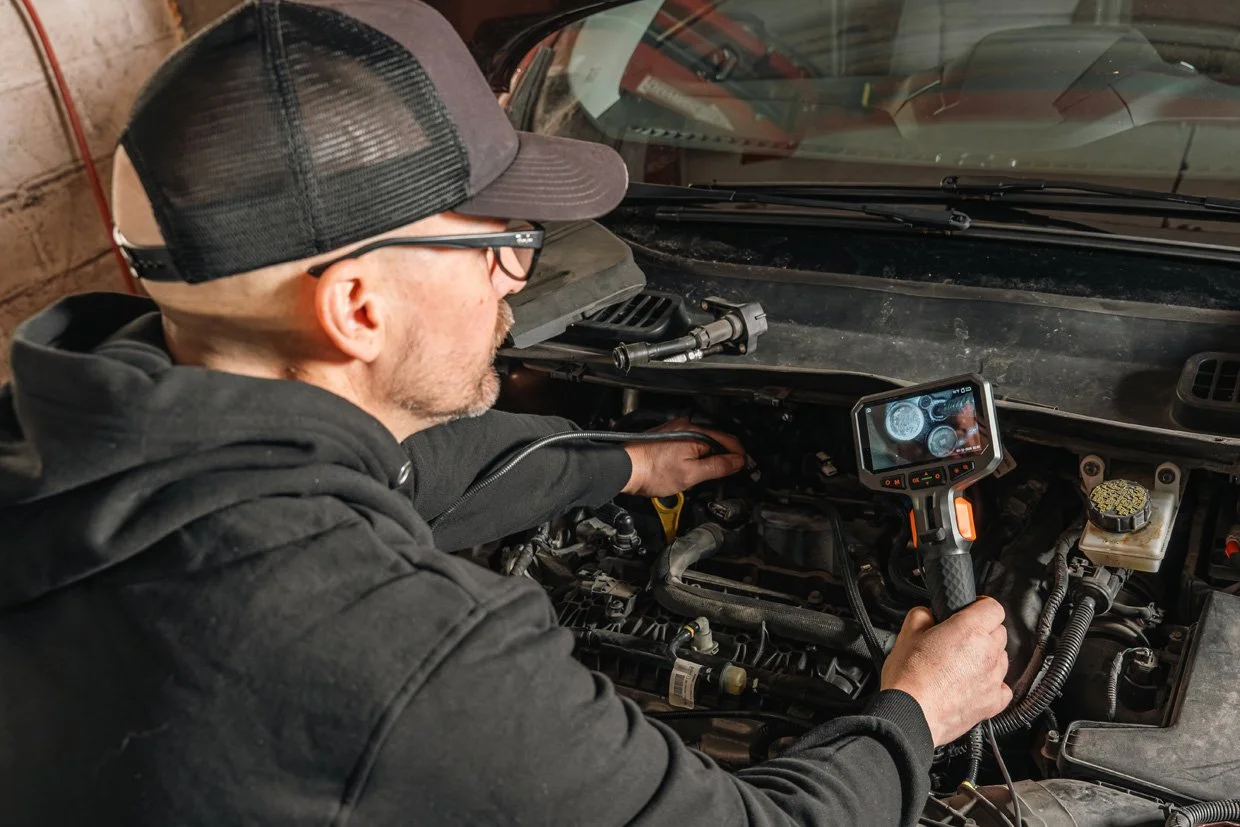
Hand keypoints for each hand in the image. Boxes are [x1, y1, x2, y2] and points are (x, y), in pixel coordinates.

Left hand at [622, 418, 745, 497]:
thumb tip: (737, 462)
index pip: (728, 440)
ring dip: (714, 455)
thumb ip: (717, 466)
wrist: (625, 469)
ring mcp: (676, 431)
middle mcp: (686, 426)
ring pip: (704, 442)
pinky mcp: (669, 438)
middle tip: (734, 471)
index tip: (745, 467)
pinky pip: (692, 443)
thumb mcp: (691, 474)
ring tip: (718, 471)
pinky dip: (700, 454)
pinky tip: (699, 466)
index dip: (739, 455)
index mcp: (694, 432)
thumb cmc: (652, 472)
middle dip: (728, 455)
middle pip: (717, 440)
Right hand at [881, 598, 1011, 746]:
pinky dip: (992, 683)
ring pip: (1002, 658)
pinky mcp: (993, 703)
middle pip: (999, 632)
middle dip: (983, 631)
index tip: (971, 610)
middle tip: (960, 637)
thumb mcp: (906, 633)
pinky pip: (1003, 686)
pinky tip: (974, 683)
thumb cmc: (909, 678)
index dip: (981, 605)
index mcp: (969, 630)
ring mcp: (993, 679)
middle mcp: (987, 653)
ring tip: (963, 663)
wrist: (910, 714)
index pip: (993, 607)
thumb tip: (930, 614)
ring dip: (988, 656)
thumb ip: (923, 615)